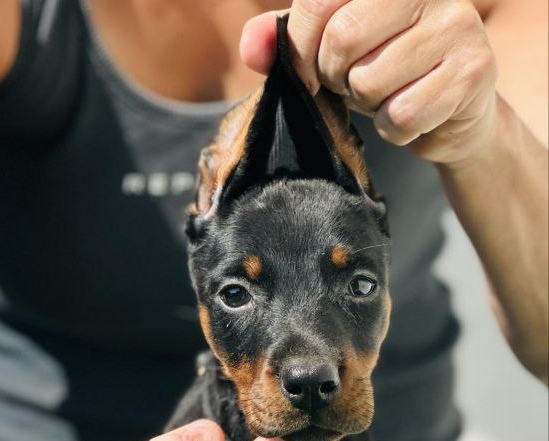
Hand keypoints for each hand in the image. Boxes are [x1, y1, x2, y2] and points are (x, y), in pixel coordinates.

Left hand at [241, 1, 497, 166]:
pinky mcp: (473, 72)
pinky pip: (402, 115)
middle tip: (354, 83)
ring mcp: (458, 25)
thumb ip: (290, 41)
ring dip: (369, 106)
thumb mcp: (334, 49)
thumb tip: (252, 50)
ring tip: (388, 96)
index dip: (300, 45)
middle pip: (342, 40)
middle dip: (335, 77)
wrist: (454, 113)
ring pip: (371, 82)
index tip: (307, 74)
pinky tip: (411, 116)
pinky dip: (395, 130)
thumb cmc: (388, 70)